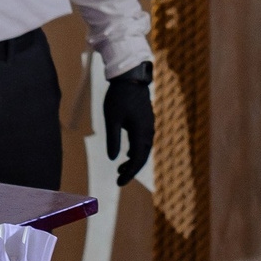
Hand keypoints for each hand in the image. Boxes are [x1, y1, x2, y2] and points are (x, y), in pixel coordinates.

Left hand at [103, 63, 154, 185]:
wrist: (130, 78)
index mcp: (141, 132)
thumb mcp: (111, 119)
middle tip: (119, 179)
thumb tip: (113, 159)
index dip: (129, 173)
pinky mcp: (146, 121)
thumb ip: (113, 140)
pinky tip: (126, 154)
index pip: (137, 159)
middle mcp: (148, 131)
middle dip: (132, 170)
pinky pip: (143, 141)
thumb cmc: (118, 97)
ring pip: (144, 149)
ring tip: (121, 169)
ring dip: (133, 160)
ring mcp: (149, 125)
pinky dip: (136, 150)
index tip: (119, 182)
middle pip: (142, 156)